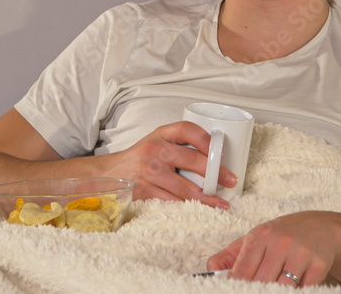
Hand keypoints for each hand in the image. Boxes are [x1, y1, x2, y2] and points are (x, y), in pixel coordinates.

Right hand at [104, 121, 236, 208]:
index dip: (207, 139)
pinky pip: (172, 201)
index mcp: (161, 134)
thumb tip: (215, 158)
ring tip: (221, 204)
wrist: (110, 174)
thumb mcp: (156, 142)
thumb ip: (179, 145)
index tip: (221, 152)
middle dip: (215, 173)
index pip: (187, 129)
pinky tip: (200, 210)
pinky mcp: (145, 191)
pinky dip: (188, 207)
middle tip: (230, 181)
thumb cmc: (141, 158)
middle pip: (191, 160)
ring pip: (184, 187)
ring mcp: (149, 171)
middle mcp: (154, 149)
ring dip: (206, 198)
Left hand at [207, 211, 340, 286]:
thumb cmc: (284, 235)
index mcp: (260, 236)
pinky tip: (294, 287)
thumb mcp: (257, 238)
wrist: (322, 228)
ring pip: (282, 288)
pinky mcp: (319, 264)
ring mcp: (301, 253)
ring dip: (277, 291)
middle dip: (257, 292)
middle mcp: (280, 242)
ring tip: (273, 287)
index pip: (242, 270)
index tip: (234, 292)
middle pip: (261, 282)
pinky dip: (297, 292)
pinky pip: (304, 289)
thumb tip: (211, 269)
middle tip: (256, 291)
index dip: (236, 287)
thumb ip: (231, 255)